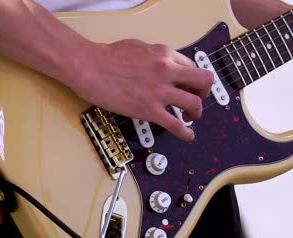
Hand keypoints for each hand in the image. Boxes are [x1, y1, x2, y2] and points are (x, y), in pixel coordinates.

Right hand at [68, 39, 213, 141]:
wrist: (89, 67)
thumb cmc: (107, 56)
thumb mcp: (139, 47)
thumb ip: (156, 57)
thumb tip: (163, 65)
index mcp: (164, 54)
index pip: (192, 67)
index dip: (193, 79)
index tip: (189, 87)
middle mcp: (167, 71)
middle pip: (203, 81)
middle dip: (204, 93)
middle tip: (196, 99)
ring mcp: (160, 92)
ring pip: (194, 104)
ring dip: (196, 113)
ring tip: (190, 118)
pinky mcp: (149, 110)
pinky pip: (176, 125)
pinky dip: (186, 133)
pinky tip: (188, 136)